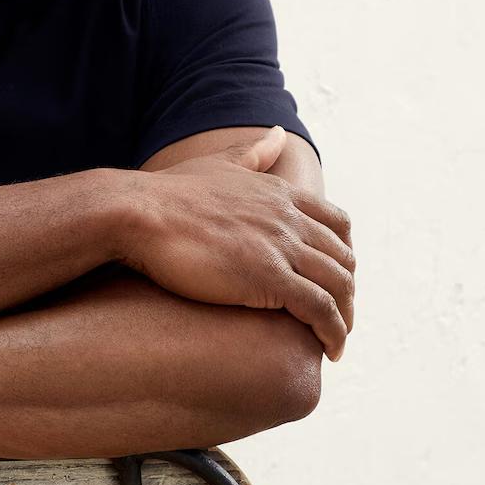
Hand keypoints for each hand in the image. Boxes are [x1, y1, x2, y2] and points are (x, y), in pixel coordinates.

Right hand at [115, 127, 355, 360]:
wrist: (138, 214)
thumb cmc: (167, 194)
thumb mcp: (219, 164)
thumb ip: (253, 153)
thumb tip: (277, 133)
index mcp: (280, 193)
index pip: (338, 224)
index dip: (343, 254)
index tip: (334, 278)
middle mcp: (289, 217)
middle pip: (343, 258)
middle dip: (346, 290)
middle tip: (337, 317)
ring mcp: (281, 246)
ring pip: (338, 286)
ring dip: (344, 318)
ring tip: (336, 342)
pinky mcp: (268, 277)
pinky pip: (319, 309)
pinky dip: (333, 332)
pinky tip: (330, 351)